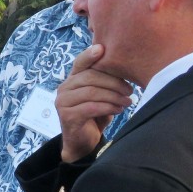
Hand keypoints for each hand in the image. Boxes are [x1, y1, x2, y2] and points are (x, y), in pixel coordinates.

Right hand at [56, 44, 133, 161]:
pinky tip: (119, 110)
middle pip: (90, 77)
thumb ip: (104, 82)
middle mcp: (63, 88)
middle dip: (113, 82)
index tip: (102, 49)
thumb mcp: (100, 95)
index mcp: (71, 80)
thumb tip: (125, 68)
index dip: (89, 55)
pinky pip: (91, 107)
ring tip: (127, 102)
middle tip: (129, 90)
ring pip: (92, 92)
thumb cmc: (94, 115)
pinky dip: (108, 107)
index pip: (79, 63)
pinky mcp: (67, 116)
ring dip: (113, 96)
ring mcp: (62, 102)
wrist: (82, 142)